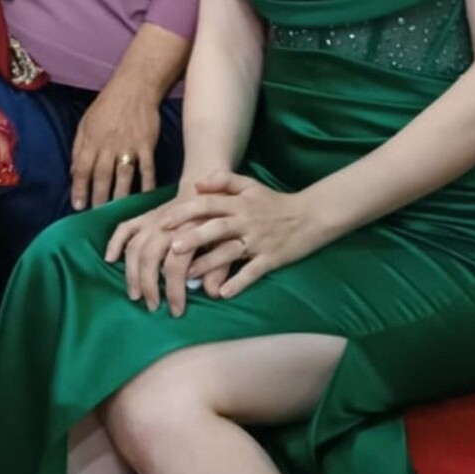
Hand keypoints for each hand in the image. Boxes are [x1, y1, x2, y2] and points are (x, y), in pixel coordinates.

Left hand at [70, 77, 160, 210]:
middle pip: (102, 176)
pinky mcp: (147, 146)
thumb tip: (72, 172)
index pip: (82, 169)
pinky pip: (147, 168)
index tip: (78, 206)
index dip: (79, 189)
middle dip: (98, 198)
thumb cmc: (108, 105)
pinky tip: (146, 198)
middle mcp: (109, 145)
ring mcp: (129, 146)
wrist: (135, 88)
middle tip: (97, 216)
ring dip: (120, 196)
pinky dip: (147, 184)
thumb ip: (78, 147)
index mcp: (91, 140)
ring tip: (117, 212)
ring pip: (123, 176)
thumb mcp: (86, 122)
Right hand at [104, 185, 230, 312]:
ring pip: (134, 247)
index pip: (176, 266)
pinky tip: (110, 259)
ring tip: (135, 295)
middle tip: (152, 307)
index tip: (176, 311)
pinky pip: (124, 228)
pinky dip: (114, 243)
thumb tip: (212, 293)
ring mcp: (153, 220)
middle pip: (149, 257)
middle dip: (149, 286)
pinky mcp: (144, 216)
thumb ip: (220, 268)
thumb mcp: (228, 245)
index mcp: (190, 232)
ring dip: (131, 273)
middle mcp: (168, 226)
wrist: (211, 191)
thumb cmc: (220, 224)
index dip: (174, 291)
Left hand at [168, 171, 324, 299]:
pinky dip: (239, 282)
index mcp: (240, 203)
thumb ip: (224, 180)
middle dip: (193, 238)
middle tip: (171, 248)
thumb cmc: (276, 202)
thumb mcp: (251, 185)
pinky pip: (253, 272)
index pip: (208, 204)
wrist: (311, 216)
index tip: (163, 222)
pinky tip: (223, 293)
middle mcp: (247, 221)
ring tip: (188, 275)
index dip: (185, 212)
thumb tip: (197, 184)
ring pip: (230, 252)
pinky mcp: (272, 259)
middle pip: (216, 228)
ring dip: (209, 264)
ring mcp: (259, 241)